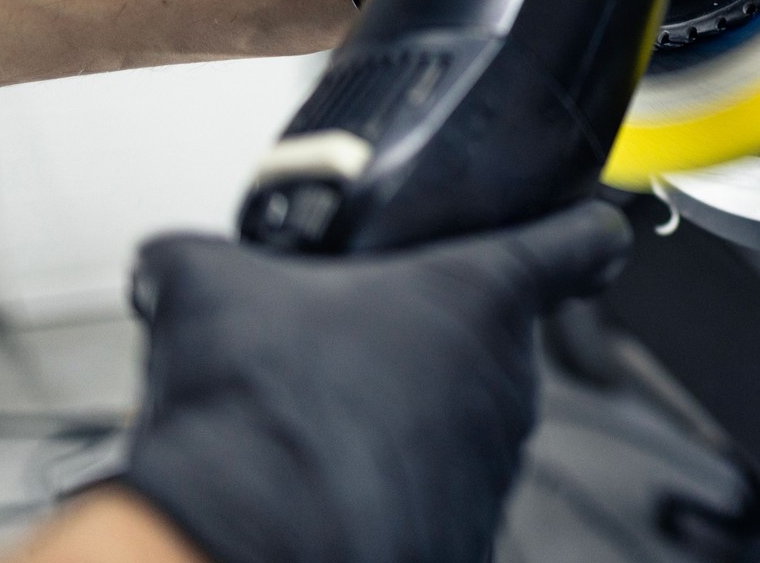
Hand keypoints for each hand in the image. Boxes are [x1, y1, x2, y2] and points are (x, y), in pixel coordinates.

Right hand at [117, 201, 631, 562]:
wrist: (245, 546)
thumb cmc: (260, 412)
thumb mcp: (207, 288)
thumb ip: (199, 256)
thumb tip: (166, 261)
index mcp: (480, 294)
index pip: (580, 241)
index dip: (584, 227)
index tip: (593, 228)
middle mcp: (508, 378)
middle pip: (492, 337)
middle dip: (429, 337)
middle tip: (350, 344)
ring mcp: (496, 464)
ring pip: (460, 418)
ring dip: (406, 416)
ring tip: (320, 422)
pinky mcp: (469, 534)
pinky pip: (436, 492)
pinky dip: (389, 487)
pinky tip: (325, 486)